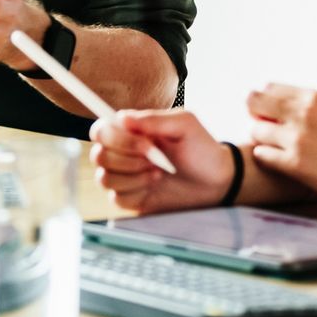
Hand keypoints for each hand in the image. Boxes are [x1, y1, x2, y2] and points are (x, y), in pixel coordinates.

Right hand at [90, 109, 236, 212]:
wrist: (217, 180)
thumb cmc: (201, 149)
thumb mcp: (184, 125)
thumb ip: (153, 119)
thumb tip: (122, 117)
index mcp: (130, 132)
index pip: (100, 130)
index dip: (114, 137)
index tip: (145, 142)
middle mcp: (122, 153)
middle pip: (99, 155)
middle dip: (129, 158)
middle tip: (156, 158)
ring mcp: (124, 177)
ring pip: (104, 178)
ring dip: (133, 176)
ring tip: (158, 172)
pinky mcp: (130, 199)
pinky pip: (116, 198)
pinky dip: (136, 191)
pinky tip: (154, 185)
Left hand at [245, 84, 316, 204]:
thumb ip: (304, 105)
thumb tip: (270, 101)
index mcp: (314, 97)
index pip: (268, 88)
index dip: (266, 103)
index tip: (273, 116)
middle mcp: (304, 112)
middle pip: (253, 102)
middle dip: (256, 116)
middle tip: (267, 131)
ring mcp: (298, 138)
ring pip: (255, 130)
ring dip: (263, 140)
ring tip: (279, 149)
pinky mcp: (294, 163)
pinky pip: (261, 154)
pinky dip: (267, 158)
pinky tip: (282, 162)